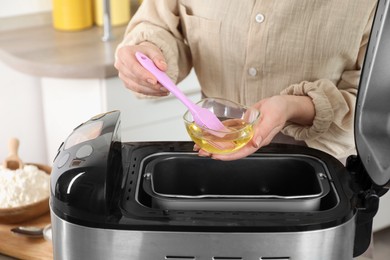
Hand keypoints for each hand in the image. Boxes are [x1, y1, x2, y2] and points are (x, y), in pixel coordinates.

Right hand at [114, 42, 169, 95]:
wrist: (139, 55)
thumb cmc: (144, 52)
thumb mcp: (152, 50)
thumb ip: (158, 57)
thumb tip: (163, 67)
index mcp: (124, 53)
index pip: (132, 66)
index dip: (143, 74)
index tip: (154, 80)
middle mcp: (120, 65)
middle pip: (135, 78)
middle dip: (150, 85)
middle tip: (164, 87)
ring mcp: (122, 76)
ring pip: (137, 87)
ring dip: (152, 90)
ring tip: (164, 90)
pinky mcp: (127, 84)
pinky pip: (139, 90)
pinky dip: (151, 92)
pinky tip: (160, 92)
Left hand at [195, 95, 314, 160]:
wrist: (281, 103)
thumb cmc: (280, 109)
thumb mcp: (272, 118)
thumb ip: (263, 132)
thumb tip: (255, 143)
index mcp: (258, 140)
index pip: (241, 152)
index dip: (228, 155)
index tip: (215, 156)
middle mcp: (250, 139)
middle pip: (231, 148)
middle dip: (216, 151)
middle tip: (201, 151)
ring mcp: (246, 133)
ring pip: (228, 141)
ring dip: (214, 143)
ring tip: (200, 145)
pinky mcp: (243, 126)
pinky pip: (229, 131)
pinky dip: (218, 133)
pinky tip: (208, 134)